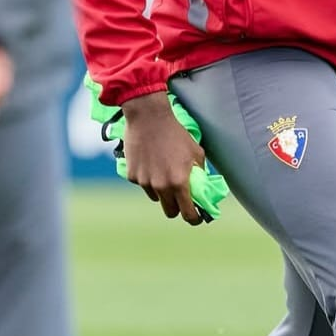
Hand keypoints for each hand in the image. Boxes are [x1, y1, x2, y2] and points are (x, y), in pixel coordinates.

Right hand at [121, 91, 206, 224]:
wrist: (149, 117)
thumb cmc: (176, 133)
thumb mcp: (196, 152)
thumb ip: (200, 172)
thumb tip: (202, 185)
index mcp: (179, 182)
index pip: (187, 213)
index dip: (193, 218)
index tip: (195, 217)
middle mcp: (161, 186)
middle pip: (169, 211)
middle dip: (176, 207)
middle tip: (179, 198)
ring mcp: (145, 182)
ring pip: (155, 197)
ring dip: (161, 191)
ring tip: (163, 170)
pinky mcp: (133, 176)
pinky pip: (143, 184)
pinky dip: (147, 178)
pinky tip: (150, 161)